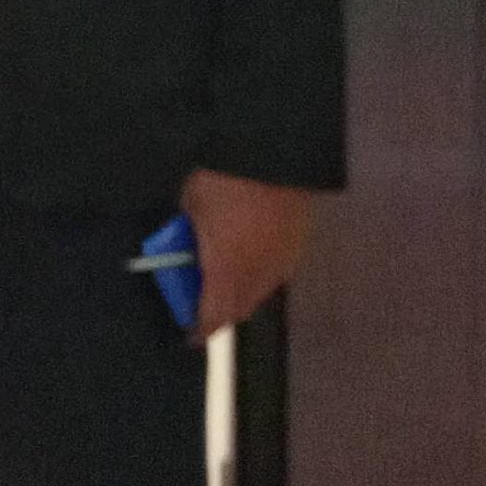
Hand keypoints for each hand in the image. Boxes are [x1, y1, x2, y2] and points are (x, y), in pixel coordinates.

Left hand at [179, 168, 312, 343]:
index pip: (213, 318)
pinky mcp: (300, 245)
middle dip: (220, 310)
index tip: (189, 333)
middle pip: (239, 310)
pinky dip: (261, 269)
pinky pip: (277, 270)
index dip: (199, 329)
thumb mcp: (191, 205)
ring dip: (242, 290)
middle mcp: (260, 277)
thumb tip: (184, 241)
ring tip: (226, 271)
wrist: (275, 152)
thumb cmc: (222, 178)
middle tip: (202, 297)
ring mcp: (284, 261)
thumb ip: (186, 234)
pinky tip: (251, 251)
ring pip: (261, 292)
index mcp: (227, 272)